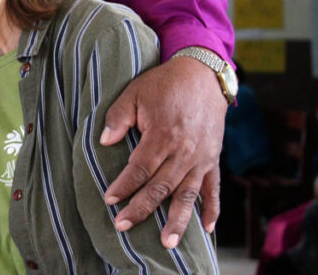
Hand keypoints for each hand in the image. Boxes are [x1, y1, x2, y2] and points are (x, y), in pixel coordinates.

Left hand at [100, 56, 226, 247]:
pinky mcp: (213, 158)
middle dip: (141, 209)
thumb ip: (118, 118)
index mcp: (163, 135)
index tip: (110, 199)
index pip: (140, 169)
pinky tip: (206, 228)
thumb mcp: (135, 93)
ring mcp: (201, 158)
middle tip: (123, 226)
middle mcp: (184, 152)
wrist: (203, 74)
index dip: (124, 186)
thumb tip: (104, 142)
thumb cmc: (164, 83)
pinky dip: (211, 209)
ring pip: (188, 195)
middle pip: (161, 187)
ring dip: (178, 220)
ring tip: (168, 243)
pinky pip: (213, 188)